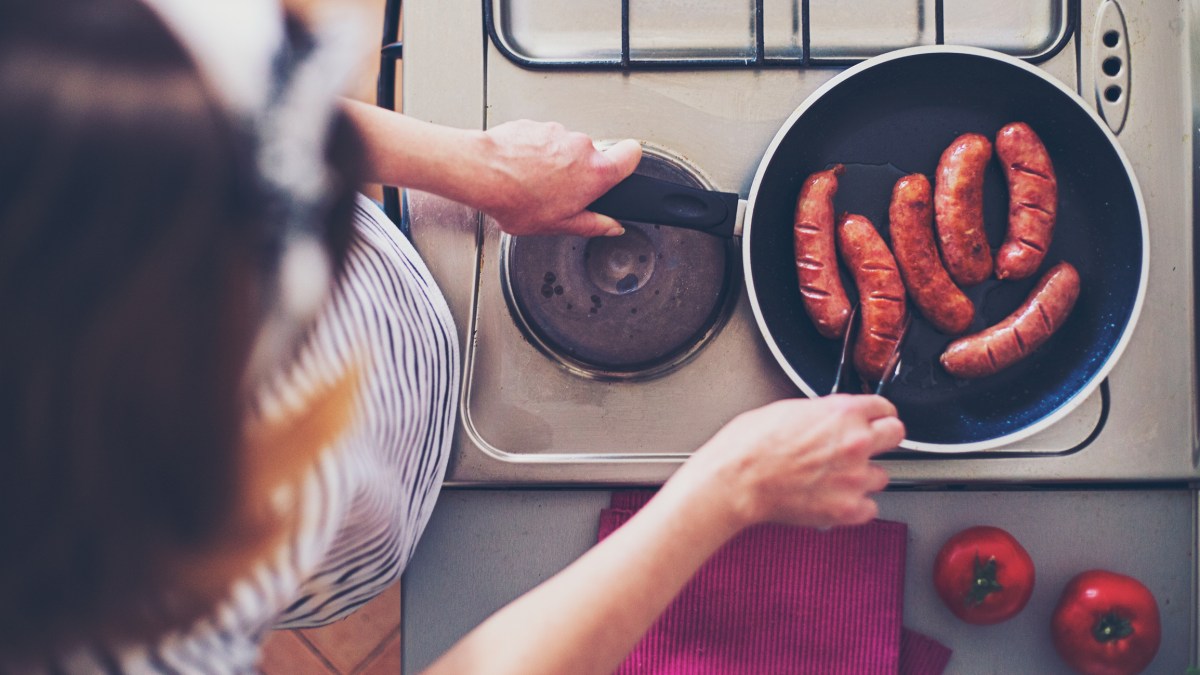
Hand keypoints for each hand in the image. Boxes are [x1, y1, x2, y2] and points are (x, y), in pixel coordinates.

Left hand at [475, 120, 641, 236]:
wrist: (482, 172)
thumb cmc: (517, 199)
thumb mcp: (559, 225)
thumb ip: (592, 224)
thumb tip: (611, 226)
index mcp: (595, 172)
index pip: (632, 154)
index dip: (629, 161)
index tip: (622, 169)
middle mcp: (581, 146)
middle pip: (593, 156)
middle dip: (580, 173)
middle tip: (561, 193)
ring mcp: (558, 132)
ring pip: (565, 148)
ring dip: (555, 163)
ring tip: (534, 183)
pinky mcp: (536, 124)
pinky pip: (543, 140)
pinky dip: (536, 153)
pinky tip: (521, 170)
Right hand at [675, 395, 902, 530]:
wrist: (735, 481)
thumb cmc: (748, 445)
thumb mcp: (786, 410)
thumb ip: (821, 414)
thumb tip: (828, 419)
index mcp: (842, 412)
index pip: (884, 406)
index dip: (876, 413)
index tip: (873, 419)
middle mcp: (856, 442)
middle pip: (896, 434)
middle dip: (883, 438)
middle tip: (866, 446)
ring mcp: (855, 477)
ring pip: (882, 476)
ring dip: (864, 477)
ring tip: (836, 478)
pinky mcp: (847, 509)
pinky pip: (870, 508)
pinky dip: (855, 506)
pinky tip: (834, 499)